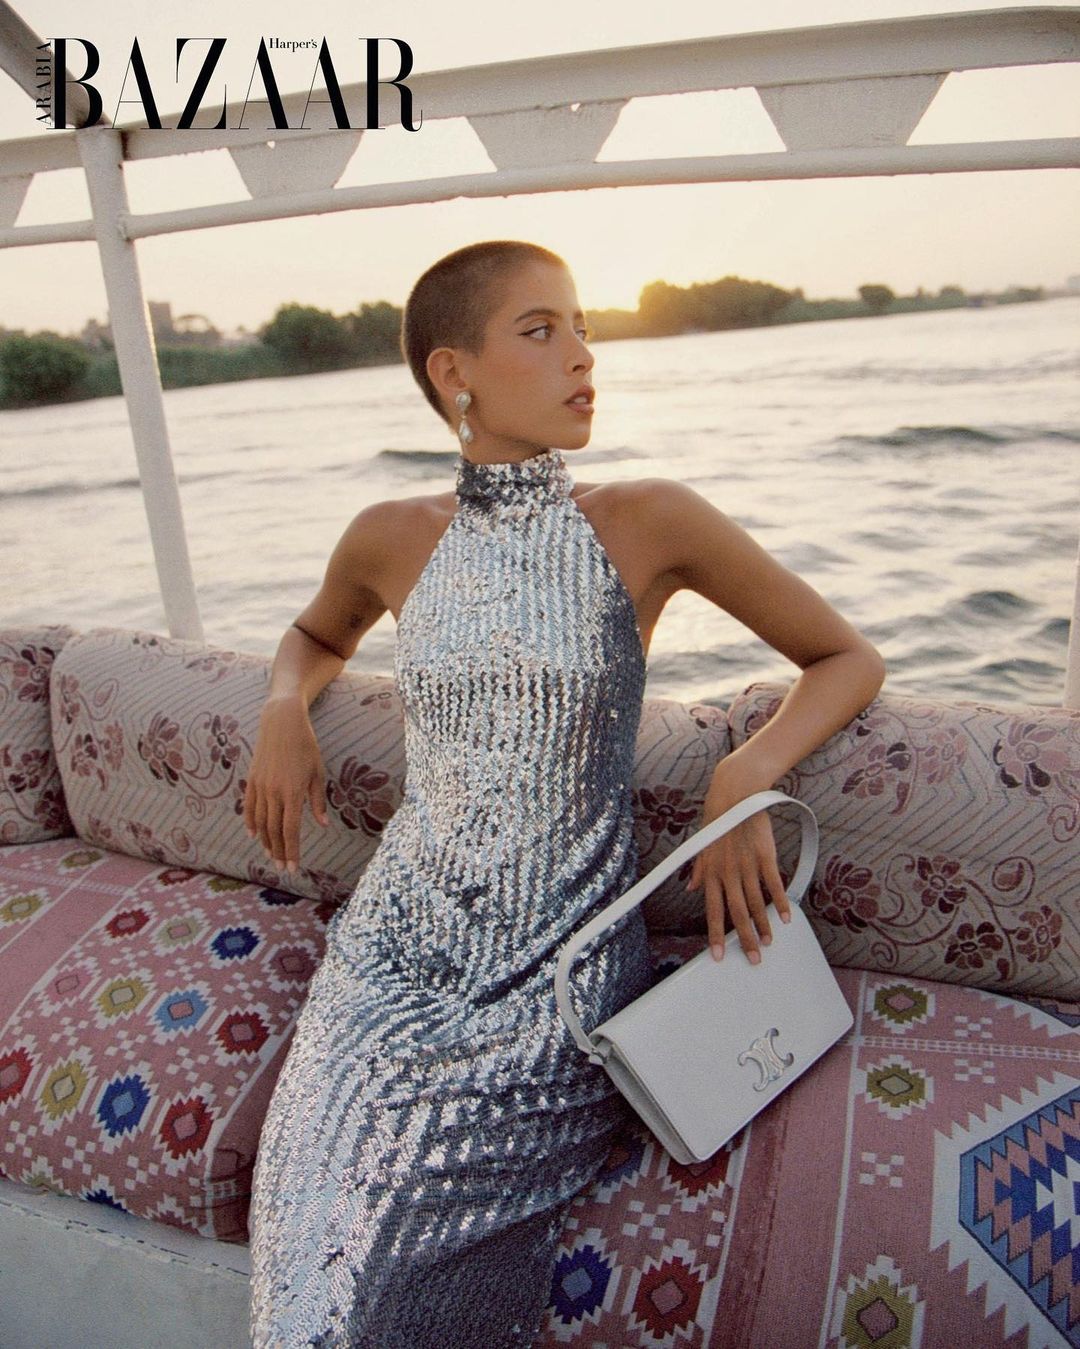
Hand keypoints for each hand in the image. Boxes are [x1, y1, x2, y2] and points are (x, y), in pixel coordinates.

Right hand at [243, 699, 329, 873]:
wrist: (282, 723)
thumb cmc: (306, 747)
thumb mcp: (317, 773)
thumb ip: (317, 801)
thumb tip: (322, 824)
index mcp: (293, 793)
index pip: (291, 830)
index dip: (292, 851)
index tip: (293, 867)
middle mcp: (274, 793)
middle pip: (274, 830)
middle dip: (278, 851)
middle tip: (281, 867)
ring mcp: (260, 786)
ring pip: (261, 821)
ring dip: (265, 841)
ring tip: (270, 855)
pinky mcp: (252, 779)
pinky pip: (249, 806)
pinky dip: (251, 822)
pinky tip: (253, 834)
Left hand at [684, 792, 791, 965]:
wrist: (735, 794)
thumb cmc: (718, 819)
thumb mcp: (702, 845)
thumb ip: (699, 870)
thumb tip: (690, 888)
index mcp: (711, 872)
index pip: (713, 910)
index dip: (715, 934)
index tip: (718, 956)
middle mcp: (728, 872)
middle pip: (737, 912)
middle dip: (745, 939)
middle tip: (754, 959)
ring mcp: (747, 864)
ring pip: (756, 902)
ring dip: (764, 925)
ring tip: (769, 943)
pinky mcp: (765, 855)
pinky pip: (773, 884)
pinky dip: (781, 901)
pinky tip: (787, 916)